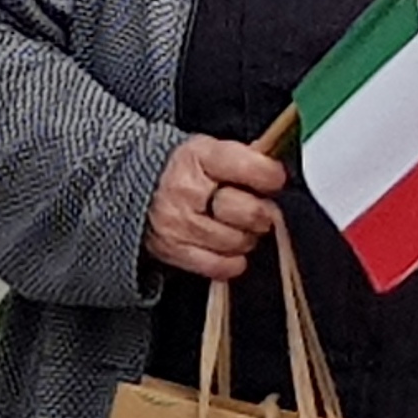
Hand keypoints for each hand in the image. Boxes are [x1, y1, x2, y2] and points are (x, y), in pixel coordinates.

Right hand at [143, 134, 288, 280]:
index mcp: (200, 156)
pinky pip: (220, 266)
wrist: (138, 189)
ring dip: (244, 237)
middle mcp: (186, 190)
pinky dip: (231, 261)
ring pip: (238, 242)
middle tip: (254, 210)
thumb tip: (278, 177)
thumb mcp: (212, 151)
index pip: (254, 169)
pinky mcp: (173, 251)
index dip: (271, 177)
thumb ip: (247, 161)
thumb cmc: (186, 172)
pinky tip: (225, 247)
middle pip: (249, 212)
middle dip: (260, 213)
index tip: (272, 180)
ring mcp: (178, 224)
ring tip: (233, 226)